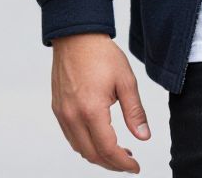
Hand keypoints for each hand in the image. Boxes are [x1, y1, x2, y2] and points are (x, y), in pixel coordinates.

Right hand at [50, 32, 151, 172]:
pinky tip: (99, 138)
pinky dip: (85, 144)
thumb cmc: (101, 54)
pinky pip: (71, 136)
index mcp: (91, 110)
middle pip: (92, 154)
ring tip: (117, 152)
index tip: (135, 167)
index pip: (108, 149)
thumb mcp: (126, 80)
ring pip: (80, 148)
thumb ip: (135, 111)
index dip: (123, 163)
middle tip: (128, 162)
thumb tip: (143, 136)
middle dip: (111, 164)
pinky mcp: (58, 109)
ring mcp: (63, 114)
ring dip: (98, 156)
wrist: (76, 36)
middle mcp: (73, 116)